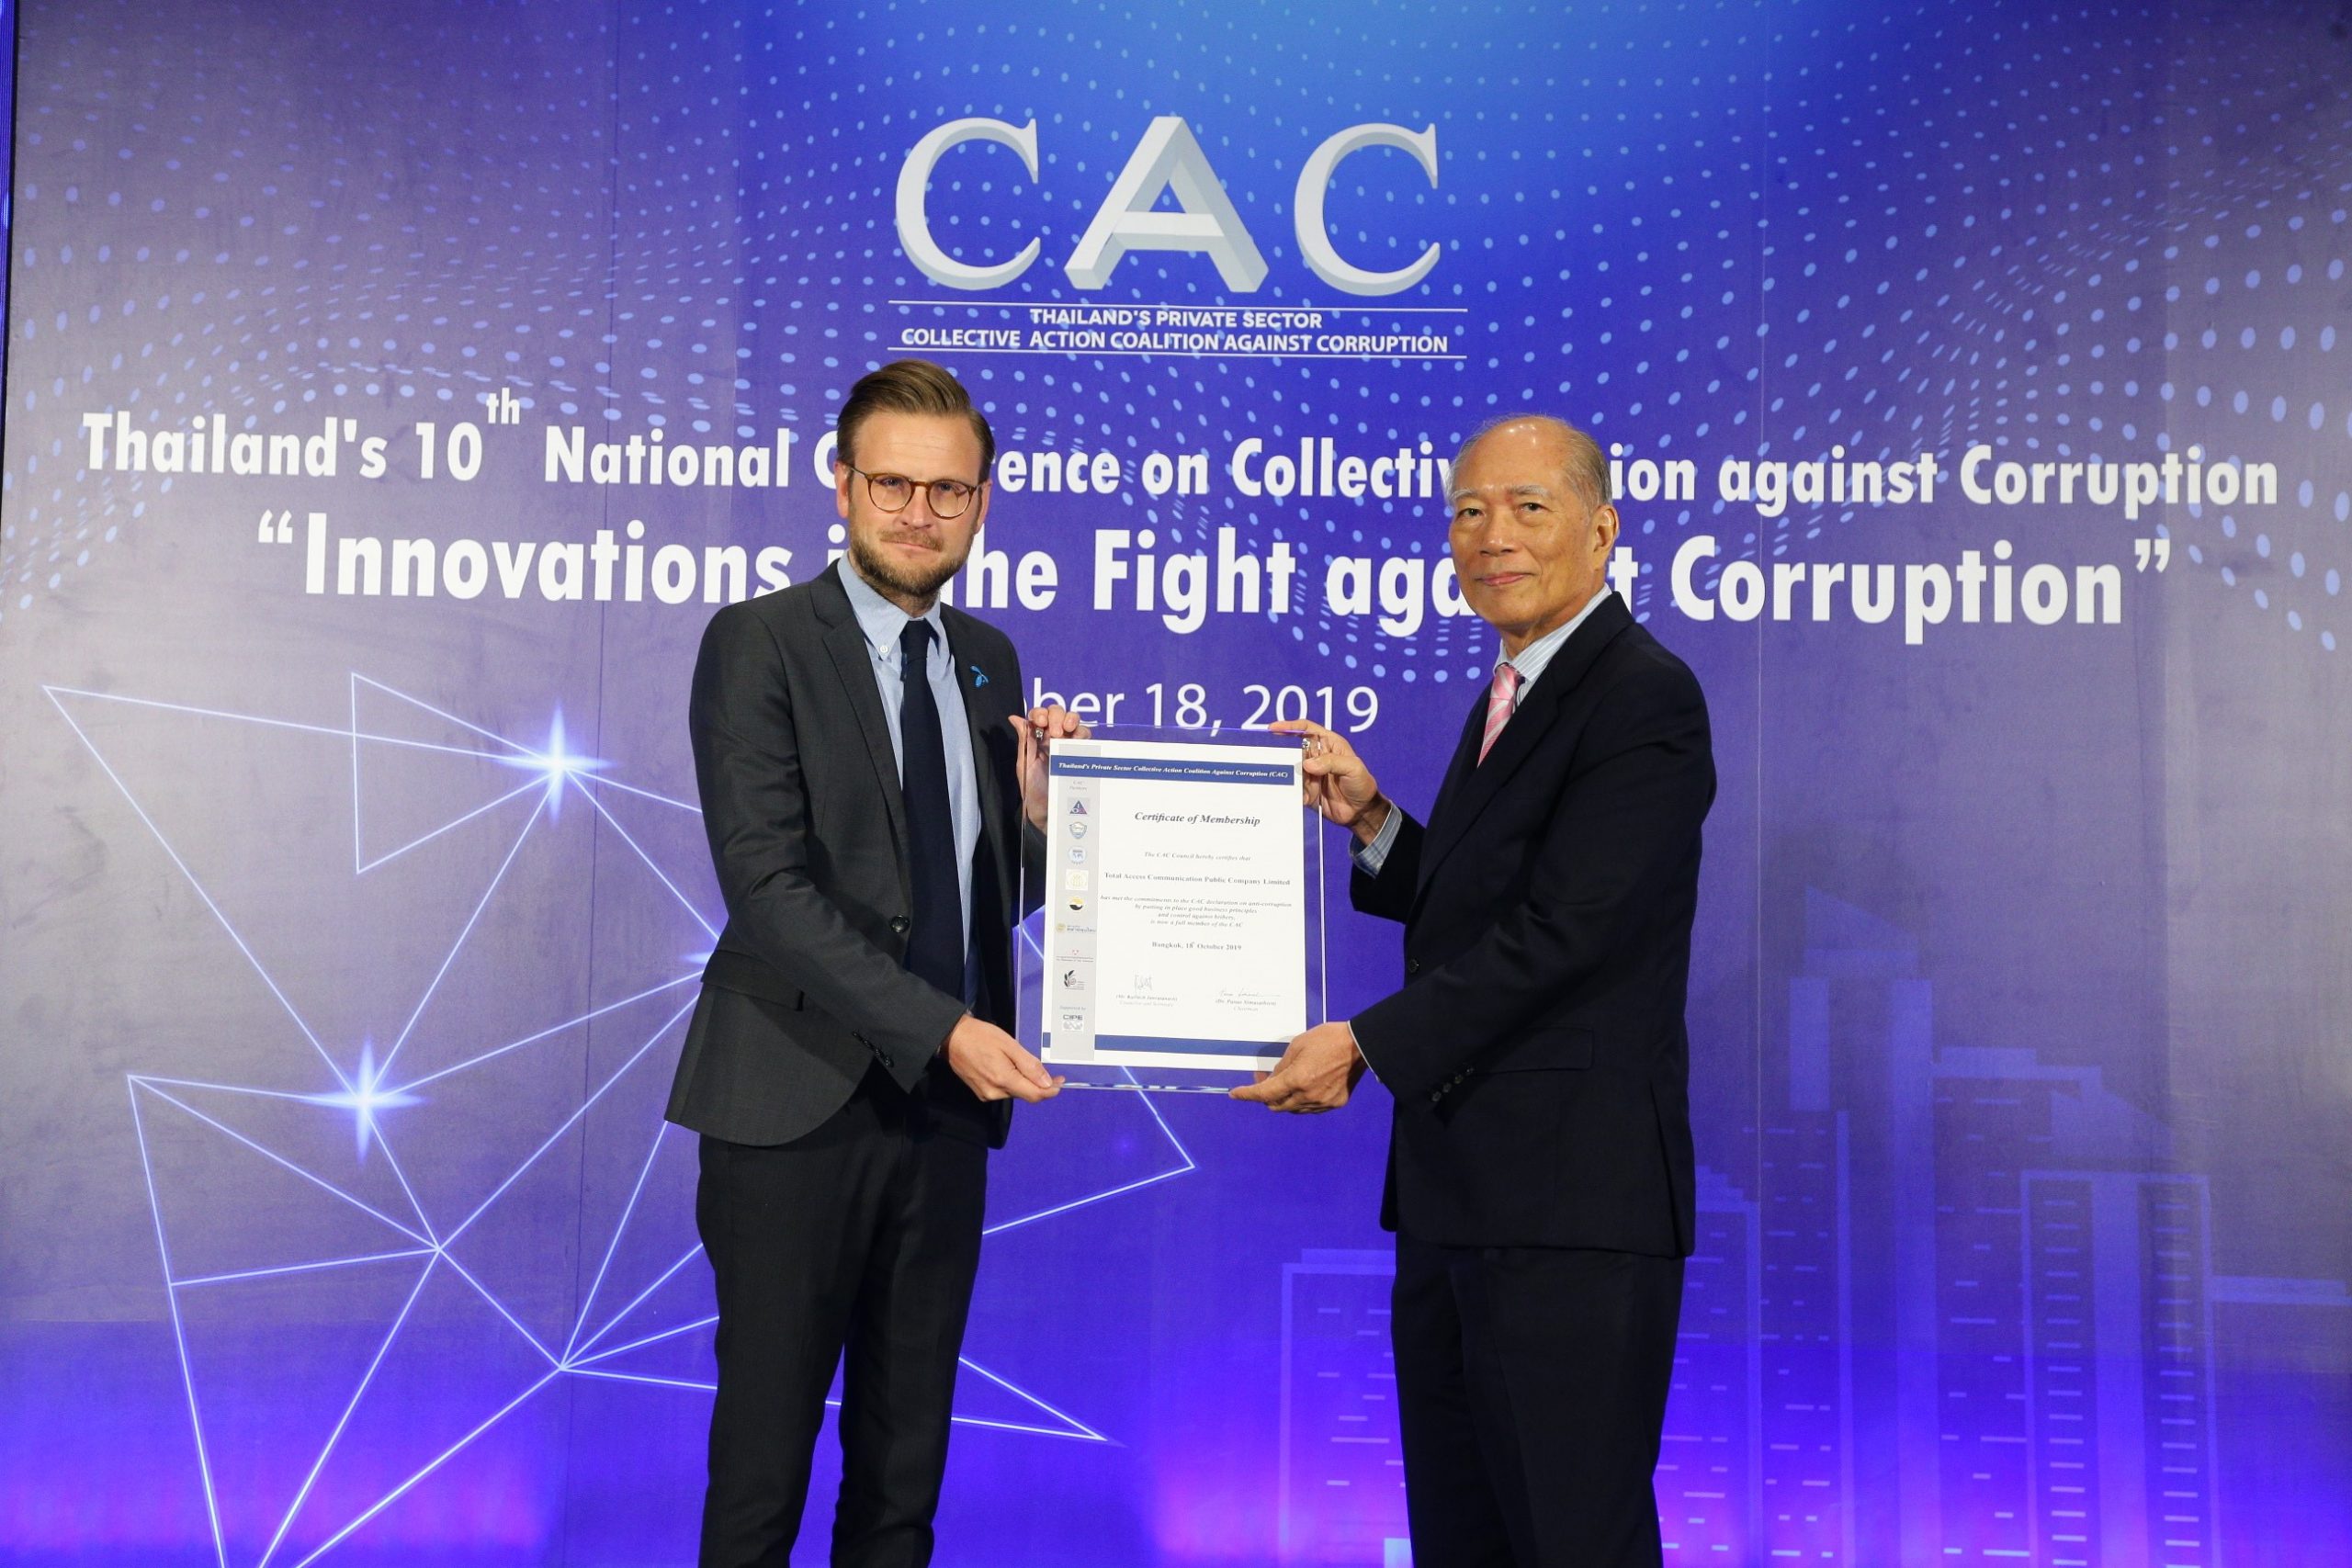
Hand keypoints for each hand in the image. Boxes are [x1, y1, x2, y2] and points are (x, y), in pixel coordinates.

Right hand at [943, 1014, 1065, 1102]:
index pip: (1035, 1095)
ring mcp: (986, 1094)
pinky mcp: (980, 1092)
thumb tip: (1046, 1082)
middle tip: (1048, 1071)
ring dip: (1024, 1082)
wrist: (952, 1037)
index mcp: (1003, 1080)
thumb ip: (1029, 1065)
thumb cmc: (981, 1036)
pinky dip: (1012, 1082)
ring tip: (1023, 1064)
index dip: (1051, 1090)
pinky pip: (1003, 1090)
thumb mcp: (1009, 1045)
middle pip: (1026, 1094)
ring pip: (1015, 1092)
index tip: (1061, 1081)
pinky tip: (1010, 1068)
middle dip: (1039, 1085)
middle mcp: (995, 1093)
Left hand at [1011, 705, 1090, 831]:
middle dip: (1056, 715)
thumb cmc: (1034, 793)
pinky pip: (1086, 737)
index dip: (1039, 713)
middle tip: (1055, 732)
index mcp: (1036, 740)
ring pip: (1073, 720)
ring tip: (1067, 731)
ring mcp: (1068, 745)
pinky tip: (1078, 740)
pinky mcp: (1082, 753)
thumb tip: (1014, 717)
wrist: (1050, 813)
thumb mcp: (1025, 767)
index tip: (1039, 722)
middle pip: (1057, 713)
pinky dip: (1083, 733)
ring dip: (1071, 719)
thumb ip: (1023, 742)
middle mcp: (1052, 739)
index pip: (1038, 716)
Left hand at [1229, 1020, 1365, 1112]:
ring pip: (1293, 1109)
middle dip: (1266, 1095)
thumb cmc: (1327, 1039)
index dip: (1247, 1094)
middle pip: (1277, 1106)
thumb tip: (1272, 1080)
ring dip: (1284, 1098)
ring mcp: (1322, 1103)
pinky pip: (1310, 1108)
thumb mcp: (1298, 1045)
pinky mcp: (1335, 1103)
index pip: (1265, 1094)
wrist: (1360, 1045)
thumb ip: (1282, 1066)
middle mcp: (1308, 1096)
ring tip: (1286, 1081)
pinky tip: (1304, 1086)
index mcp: (1297, 1079)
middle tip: (1265, 1078)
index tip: (1234, 1094)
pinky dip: (1301, 1100)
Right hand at [1270, 720, 1388, 846]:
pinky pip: (1294, 788)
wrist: (1362, 812)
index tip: (1274, 729)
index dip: (1290, 727)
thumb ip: (1332, 762)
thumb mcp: (1353, 768)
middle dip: (1284, 753)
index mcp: (1328, 744)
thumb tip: (1307, 764)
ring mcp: (1310, 774)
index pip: (1306, 730)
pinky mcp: (1306, 790)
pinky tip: (1302, 797)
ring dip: (1290, 776)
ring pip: (1292, 770)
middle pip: (1294, 749)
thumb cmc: (1362, 784)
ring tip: (1291, 781)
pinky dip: (1294, 792)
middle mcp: (1317, 757)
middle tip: (1274, 758)